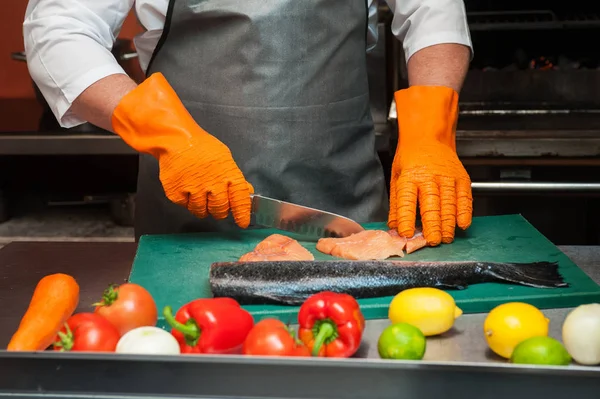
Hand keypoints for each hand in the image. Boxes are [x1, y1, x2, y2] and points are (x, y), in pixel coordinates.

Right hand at [111, 73, 253, 227]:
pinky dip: (187, 201)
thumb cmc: (203, 148)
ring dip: (202, 207)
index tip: (242, 223)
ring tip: (199, 194)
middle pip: (220, 210)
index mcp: (228, 174)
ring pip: (201, 212)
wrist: (176, 140)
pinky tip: (187, 188)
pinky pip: (185, 206)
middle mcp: (212, 184)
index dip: (242, 214)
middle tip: (216, 205)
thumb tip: (247, 191)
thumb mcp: (224, 158)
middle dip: (220, 211)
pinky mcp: (176, 194)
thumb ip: (235, 177)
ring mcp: (193, 190)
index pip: (240, 200)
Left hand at [388, 86, 471, 244]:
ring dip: (448, 224)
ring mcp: (447, 177)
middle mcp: (429, 177)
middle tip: (432, 242)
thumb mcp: (396, 177)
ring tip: (446, 238)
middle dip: (432, 226)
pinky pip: (465, 198)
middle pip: (431, 205)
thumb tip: (393, 227)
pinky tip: (463, 224)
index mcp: (409, 177)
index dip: (406, 218)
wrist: (428, 136)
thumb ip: (396, 204)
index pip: (406, 201)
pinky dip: (465, 212)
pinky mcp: (461, 178)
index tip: (406, 234)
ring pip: (449, 204)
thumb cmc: (410, 159)